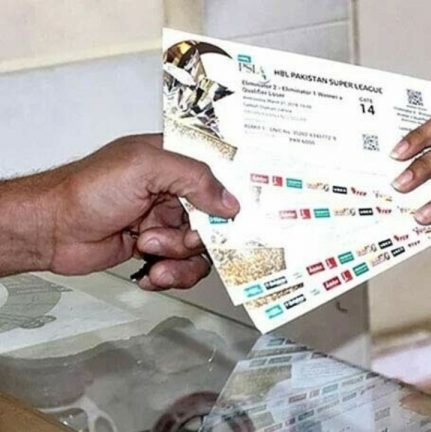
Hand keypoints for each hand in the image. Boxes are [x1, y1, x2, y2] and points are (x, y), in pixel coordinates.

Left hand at [43, 134, 239, 289]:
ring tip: (151, 252)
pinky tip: (150, 271)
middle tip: (182, 239)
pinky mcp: (155, 247)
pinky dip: (170, 275)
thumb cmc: (87, 189)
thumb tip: (230, 201)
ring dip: (179, 258)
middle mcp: (174, 191)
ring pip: (200, 249)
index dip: (231, 198)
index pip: (219, 176)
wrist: (52, 229)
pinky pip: (181, 267)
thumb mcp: (145, 168)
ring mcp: (165, 221)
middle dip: (199, 236)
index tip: (234, 218)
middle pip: (215, 220)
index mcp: (175, 161)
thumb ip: (193, 178)